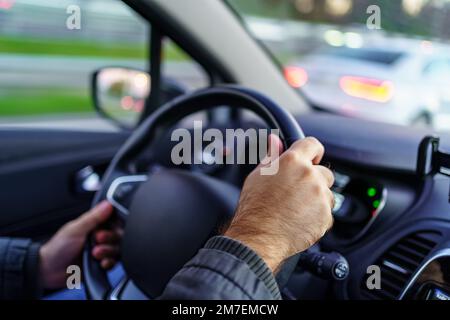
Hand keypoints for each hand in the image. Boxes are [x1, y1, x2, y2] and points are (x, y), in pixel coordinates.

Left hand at [39, 201, 121, 288]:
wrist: (49, 271)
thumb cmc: (57, 248)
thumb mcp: (75, 229)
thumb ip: (93, 217)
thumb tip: (107, 204)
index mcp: (94, 225)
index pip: (113, 222)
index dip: (113, 226)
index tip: (103, 230)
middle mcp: (100, 237)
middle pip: (117, 236)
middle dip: (110, 239)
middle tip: (97, 241)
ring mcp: (101, 250)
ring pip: (117, 249)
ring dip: (108, 252)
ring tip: (95, 254)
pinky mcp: (101, 263)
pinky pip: (114, 262)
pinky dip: (109, 263)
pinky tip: (101, 263)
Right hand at [225, 135, 333, 271]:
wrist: (259, 236)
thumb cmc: (254, 207)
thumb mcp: (258, 176)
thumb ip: (272, 156)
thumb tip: (274, 140)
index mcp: (293, 161)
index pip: (312, 144)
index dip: (312, 152)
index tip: (311, 159)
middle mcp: (310, 176)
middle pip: (323, 172)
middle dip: (313, 180)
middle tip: (295, 193)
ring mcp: (320, 196)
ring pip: (326, 193)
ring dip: (316, 199)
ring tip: (295, 209)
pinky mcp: (326, 215)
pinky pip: (326, 212)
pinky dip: (317, 216)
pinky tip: (299, 220)